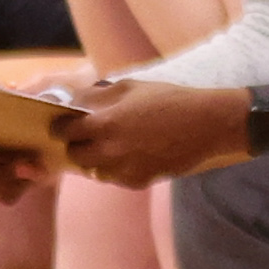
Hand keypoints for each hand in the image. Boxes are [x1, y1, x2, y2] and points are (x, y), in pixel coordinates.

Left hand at [60, 75, 256, 188]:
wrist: (207, 124)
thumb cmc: (168, 99)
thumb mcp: (129, 87)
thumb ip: (97, 95)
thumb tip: (73, 101)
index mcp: (105, 123)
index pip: (64, 131)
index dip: (61, 127)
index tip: (64, 124)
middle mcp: (110, 150)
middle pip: (75, 156)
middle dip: (76, 145)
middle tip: (86, 136)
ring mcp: (125, 169)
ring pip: (94, 171)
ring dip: (96, 160)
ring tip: (110, 146)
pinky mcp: (140, 181)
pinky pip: (117, 179)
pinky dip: (117, 170)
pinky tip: (131, 155)